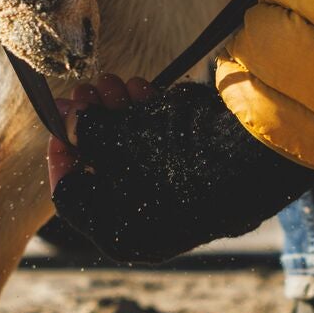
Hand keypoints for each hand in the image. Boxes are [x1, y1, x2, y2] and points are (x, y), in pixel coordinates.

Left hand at [47, 77, 313, 264]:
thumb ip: (85, 129)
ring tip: (115, 79)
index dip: (61, 153)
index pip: (73, 196)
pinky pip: (165, 151)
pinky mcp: (203, 179)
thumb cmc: (175, 156)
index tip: (60, 120)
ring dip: (121, 114)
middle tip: (89, 87)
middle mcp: (148, 226)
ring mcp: (178, 204)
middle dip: (95, 123)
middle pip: (106, 170)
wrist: (253, 155)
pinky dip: (152, 120)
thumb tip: (64, 117)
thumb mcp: (116, 138)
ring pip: (136, 155)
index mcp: (120, 233)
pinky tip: (145, 88)